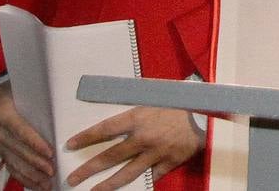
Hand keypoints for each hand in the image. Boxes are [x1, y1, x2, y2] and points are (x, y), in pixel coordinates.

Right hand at [0, 82, 55, 189]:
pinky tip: (36, 185)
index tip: (51, 154)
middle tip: (53, 172)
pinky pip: (11, 167)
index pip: (21, 131)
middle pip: (19, 150)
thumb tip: (64, 114)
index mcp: (3, 113)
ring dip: (32, 175)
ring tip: (47, 184)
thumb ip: (40, 103)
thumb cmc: (16, 91)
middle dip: (37, 163)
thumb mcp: (26, 91)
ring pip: (15, 162)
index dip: (36, 144)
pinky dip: (24, 177)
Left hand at [65, 106, 203, 189]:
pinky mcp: (169, 162)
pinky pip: (153, 175)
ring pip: (126, 173)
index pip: (105, 130)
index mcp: (138, 118)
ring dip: (107, 184)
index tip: (71, 145)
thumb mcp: (155, 96)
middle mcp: (143, 138)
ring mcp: (156, 153)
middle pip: (110, 157)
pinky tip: (134, 187)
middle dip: (88, 169)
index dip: (86, 138)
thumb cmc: (181, 99)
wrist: (208, 110)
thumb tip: (118, 110)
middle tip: (72, 179)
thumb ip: (137, 106)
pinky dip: (144, 180)